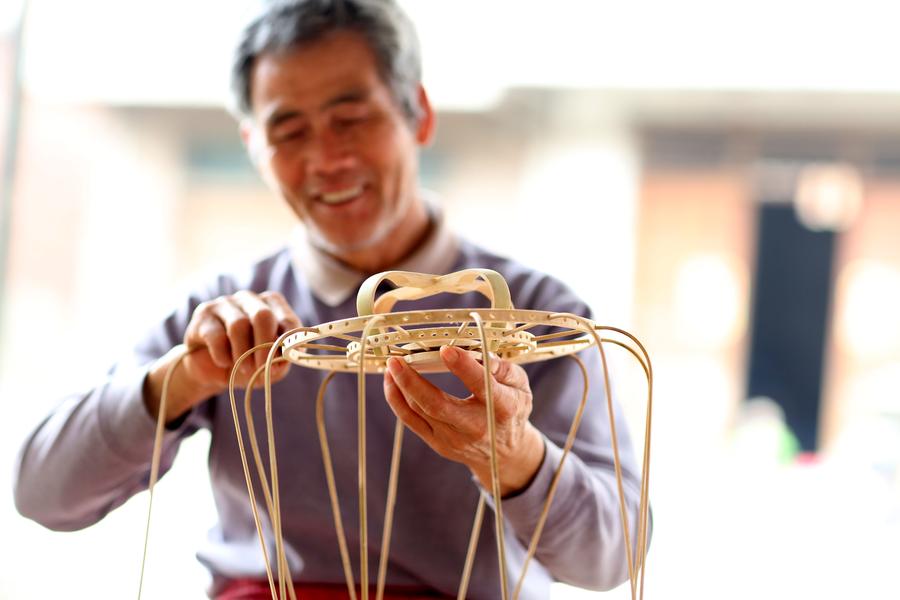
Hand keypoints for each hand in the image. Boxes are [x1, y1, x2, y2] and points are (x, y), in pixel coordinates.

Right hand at [144, 291, 300, 422]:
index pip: (287, 320)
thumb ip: (282, 359)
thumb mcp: (269, 366)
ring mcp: (225, 303)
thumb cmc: (247, 362)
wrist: (211, 371)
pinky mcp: (203, 314)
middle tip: (262, 367)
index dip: (287, 343)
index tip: (283, 362)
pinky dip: (223, 355)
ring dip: (243, 353)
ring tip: (244, 369)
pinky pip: (217, 336)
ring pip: (238, 325)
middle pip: (263, 316)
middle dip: (265, 345)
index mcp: (272, 306)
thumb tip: (286, 355)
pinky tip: (224, 362)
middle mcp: (249, 299)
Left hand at [383, 345, 544, 495]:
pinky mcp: (438, 444)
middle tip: (396, 360)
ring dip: (400, 388)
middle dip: (412, 381)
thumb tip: (477, 352)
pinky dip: (397, 401)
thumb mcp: (520, 385)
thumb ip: (502, 367)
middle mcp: (475, 427)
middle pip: (438, 405)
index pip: (481, 385)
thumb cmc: (512, 409)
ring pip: (418, 412)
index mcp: (502, 407)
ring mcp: (454, 439)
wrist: (507, 452)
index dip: (463, 367)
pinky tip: (392, 382)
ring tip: (391, 366)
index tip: (446, 350)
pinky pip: (411, 421)